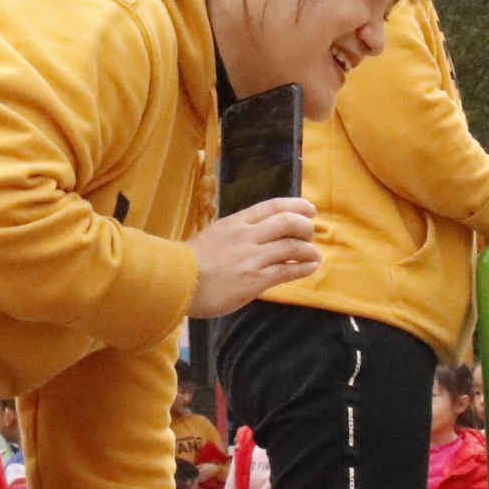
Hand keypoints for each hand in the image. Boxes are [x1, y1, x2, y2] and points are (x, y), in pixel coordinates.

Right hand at [189, 199, 319, 316]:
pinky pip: (287, 271)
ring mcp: (252, 258)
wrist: (176, 282)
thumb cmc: (190, 261)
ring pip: (293, 247)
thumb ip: (237, 231)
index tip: (310, 209)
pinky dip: (304, 268)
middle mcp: (247, 236)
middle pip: (288, 222)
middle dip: (305, 227)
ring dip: (308, 250)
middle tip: (309, 234)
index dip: (296, 205)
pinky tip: (311, 267)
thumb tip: (259, 231)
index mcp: (236, 222)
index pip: (272, 206)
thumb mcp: (214, 234)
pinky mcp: (255, 280)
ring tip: (313, 255)